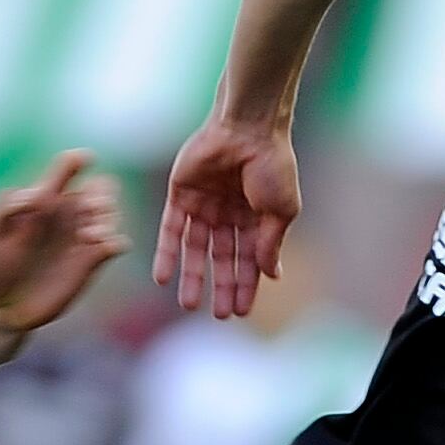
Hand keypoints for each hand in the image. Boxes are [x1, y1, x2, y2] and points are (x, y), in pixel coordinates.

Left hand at [0, 151, 124, 349]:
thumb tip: (36, 193)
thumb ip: (6, 208)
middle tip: (91, 205)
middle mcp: (66, 217)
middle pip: (98, 190)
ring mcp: (81, 240)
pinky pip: (116, 245)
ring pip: (109, 215)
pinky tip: (100, 246)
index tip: (86, 159)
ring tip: (90, 233)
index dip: (77, 161)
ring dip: (108, 217)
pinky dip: (115, 241)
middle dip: (101, 192)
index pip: (65, 171)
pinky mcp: (92, 264)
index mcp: (43, 201)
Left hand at [154, 112, 302, 316]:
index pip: (249, 258)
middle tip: (219, 316)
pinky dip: (166, 253)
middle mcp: (228, 213)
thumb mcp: (281, 210)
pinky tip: (163, 279)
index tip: (242, 312)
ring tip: (189, 304)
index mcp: (255, 216)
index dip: (246, 285)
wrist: (248, 128)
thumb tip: (272, 276)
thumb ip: (271, 243)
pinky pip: (170, 229)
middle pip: (221, 257)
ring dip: (192, 276)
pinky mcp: (180, 193)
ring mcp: (203, 203)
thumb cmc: (273, 165)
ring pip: (195, 248)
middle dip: (221, 286)